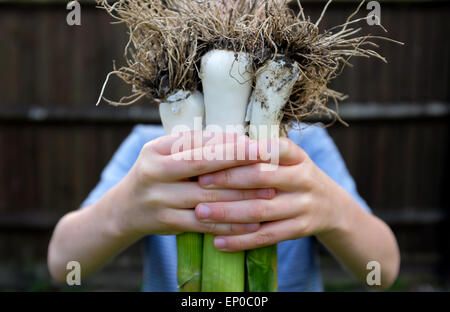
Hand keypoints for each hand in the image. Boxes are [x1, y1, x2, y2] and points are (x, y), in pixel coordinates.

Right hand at [111, 131, 275, 238]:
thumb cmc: (156, 173)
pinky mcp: (168, 223)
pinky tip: (252, 222)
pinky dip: (230, 224)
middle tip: (270, 163)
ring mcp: (160, 200)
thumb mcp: (164, 152)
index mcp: (156, 150)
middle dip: (239, 163)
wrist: (126, 208)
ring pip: (208, 199)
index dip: (228, 144)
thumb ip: (193, 145)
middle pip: (203, 167)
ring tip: (269, 193)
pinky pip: (205, 225)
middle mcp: (155, 173)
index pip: (197, 143)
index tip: (255, 143)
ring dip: (242, 197)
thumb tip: (238, 139)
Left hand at [195, 137, 348, 250]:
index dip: (242, 151)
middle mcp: (303, 178)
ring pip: (261, 210)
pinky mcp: (300, 229)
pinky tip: (218, 242)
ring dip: (228, 212)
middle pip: (262, 178)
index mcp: (296, 155)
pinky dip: (241, 241)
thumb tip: (212, 146)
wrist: (332, 206)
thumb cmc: (294, 176)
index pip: (271, 148)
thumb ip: (259, 153)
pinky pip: (267, 236)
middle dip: (228, 180)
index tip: (212, 153)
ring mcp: (303, 205)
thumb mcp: (287, 158)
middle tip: (199, 183)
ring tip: (201, 213)